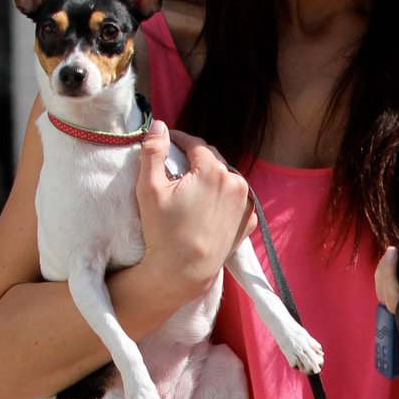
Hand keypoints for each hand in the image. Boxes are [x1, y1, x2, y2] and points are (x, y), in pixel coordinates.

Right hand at [135, 120, 255, 299]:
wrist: (183, 273)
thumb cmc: (163, 232)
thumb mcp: (149, 188)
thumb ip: (153, 151)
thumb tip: (159, 125)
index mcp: (214, 171)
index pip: (195, 144)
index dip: (179, 140)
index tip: (167, 143)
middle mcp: (236, 183)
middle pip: (212, 160)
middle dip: (194, 159)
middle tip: (176, 166)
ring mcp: (245, 204)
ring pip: (225, 178)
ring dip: (210, 177)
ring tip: (191, 186)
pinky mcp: (249, 221)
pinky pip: (235, 199)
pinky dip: (223, 197)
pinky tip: (207, 205)